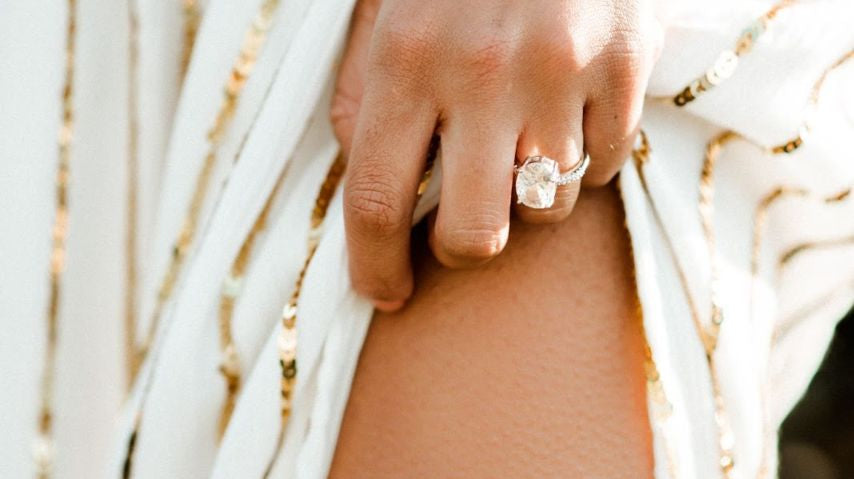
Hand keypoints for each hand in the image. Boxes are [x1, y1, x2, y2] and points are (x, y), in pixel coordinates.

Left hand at [332, 0, 660, 310]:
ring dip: (525, 197)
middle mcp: (483, 72)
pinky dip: (581, 162)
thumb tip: (364, 188)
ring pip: (545, 209)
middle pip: (472, 234)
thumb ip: (362, 98)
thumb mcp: (384, 15)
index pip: (376, 199)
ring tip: (518, 143)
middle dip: (460, 250)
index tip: (384, 294)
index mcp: (405, 57)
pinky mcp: (626, 66)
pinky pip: (605, 168)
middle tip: (458, 226)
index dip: (373, 266)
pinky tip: (564, 117)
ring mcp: (562, 72)